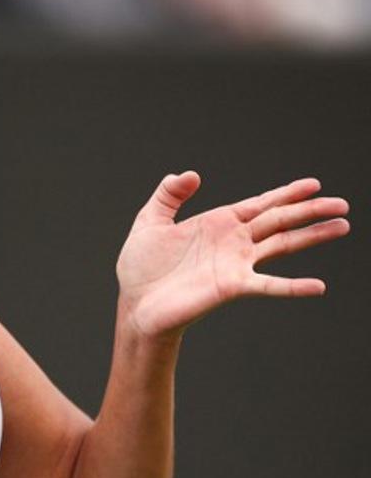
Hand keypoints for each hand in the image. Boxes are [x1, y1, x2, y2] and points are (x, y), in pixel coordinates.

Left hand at [116, 172, 349, 338]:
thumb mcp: (149, 222)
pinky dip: (293, 286)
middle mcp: (233, 242)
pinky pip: (269, 285)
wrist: (135, 304)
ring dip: (312, 236)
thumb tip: (189, 173)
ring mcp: (236, 264)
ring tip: (342, 226)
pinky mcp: (231, 287)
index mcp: (217, 223)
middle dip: (309, 210)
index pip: (260, 204)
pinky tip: (318, 286)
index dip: (285, 193)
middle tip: (342, 204)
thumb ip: (168, 195)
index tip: (313, 185)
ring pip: (282, 244)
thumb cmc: (141, 268)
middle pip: (279, 220)